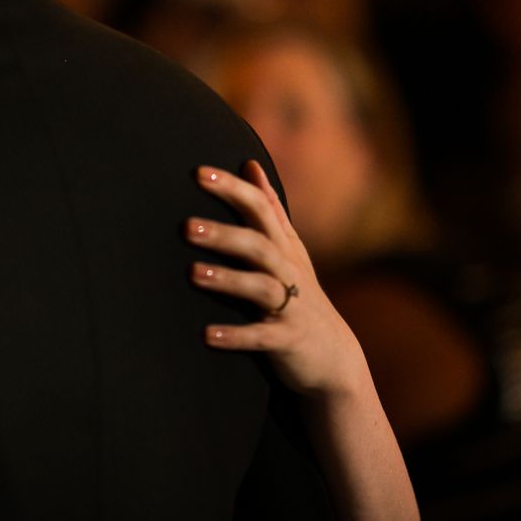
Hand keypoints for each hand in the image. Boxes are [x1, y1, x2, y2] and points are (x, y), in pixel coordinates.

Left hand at [188, 162, 364, 398]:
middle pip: (258, 245)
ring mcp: (290, 307)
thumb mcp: (290, 248)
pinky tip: (207, 334)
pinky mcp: (287, 341)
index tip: (199, 173)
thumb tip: (250, 164)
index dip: (233, 189)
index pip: (260, 208)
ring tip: (193, 273)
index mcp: (284, 247)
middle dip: (224, 234)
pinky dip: (236, 336)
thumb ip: (270, 208)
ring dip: (229, 280)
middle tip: (187, 226)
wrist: (333, 356)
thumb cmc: (301, 294)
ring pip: (261, 287)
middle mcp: (288, 271)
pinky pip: (261, 337)